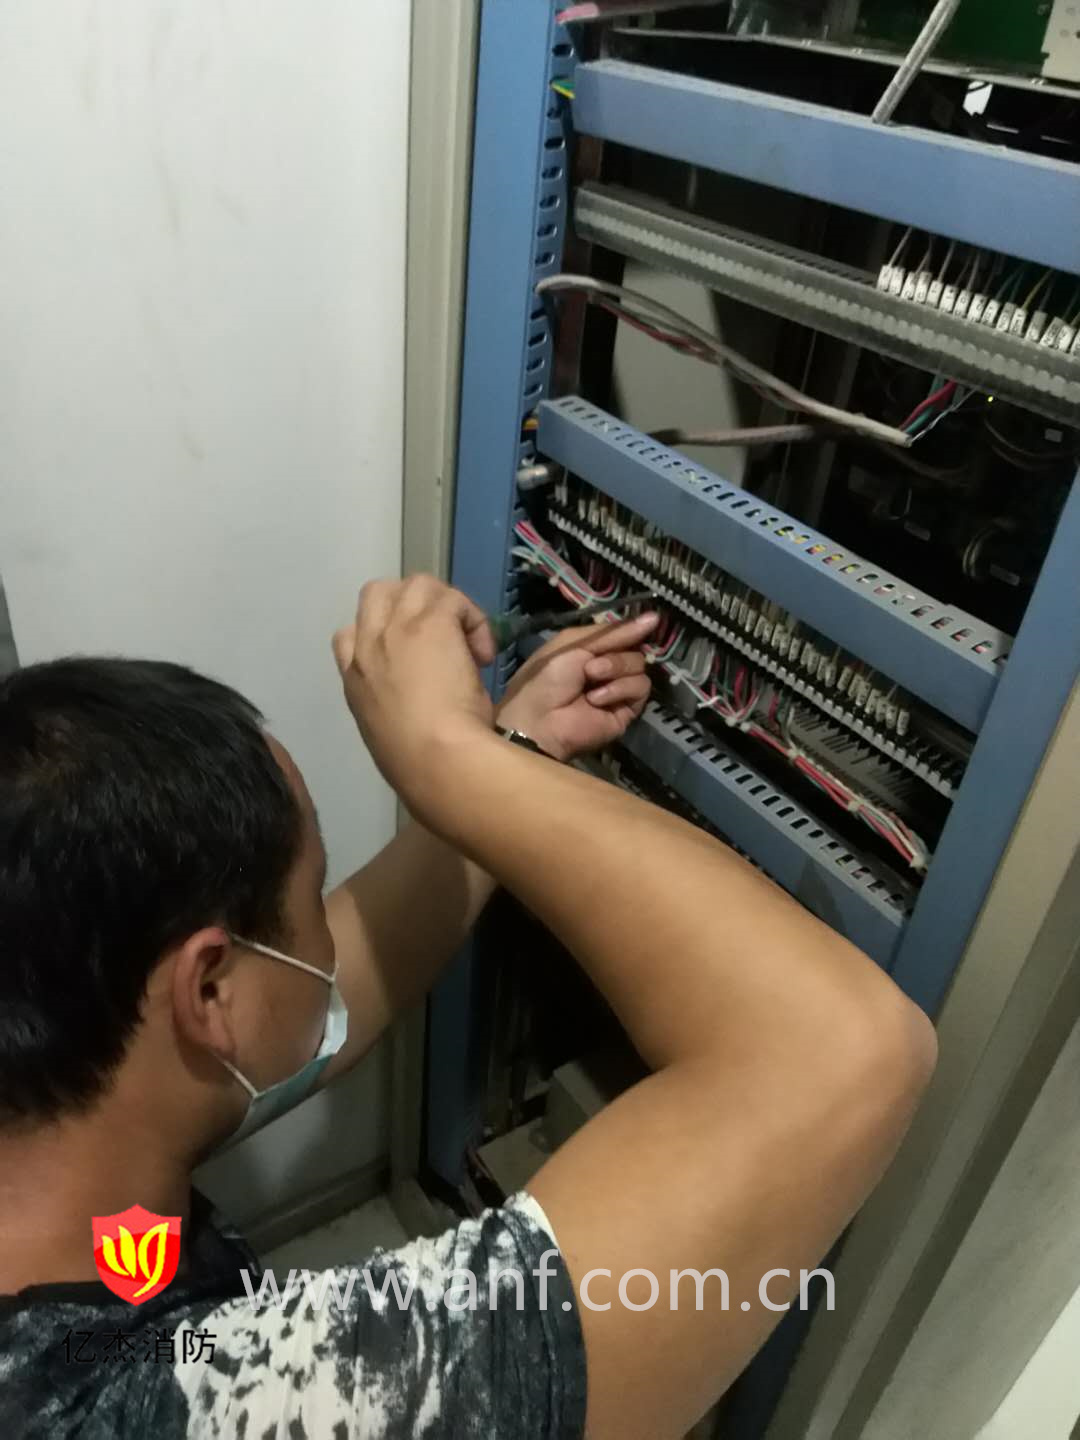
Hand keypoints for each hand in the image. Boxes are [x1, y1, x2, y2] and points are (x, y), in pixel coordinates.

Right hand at [333, 576, 497, 817]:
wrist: (434, 758)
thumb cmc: (418, 761)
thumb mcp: (389, 733)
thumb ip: (394, 707)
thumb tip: (420, 705)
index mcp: (355, 677)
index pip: (348, 634)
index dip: (382, 635)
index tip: (412, 658)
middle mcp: (367, 645)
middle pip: (378, 593)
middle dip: (411, 605)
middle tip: (442, 637)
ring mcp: (396, 627)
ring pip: (419, 585)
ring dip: (447, 607)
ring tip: (466, 644)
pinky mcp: (431, 620)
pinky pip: (454, 600)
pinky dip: (474, 620)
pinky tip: (484, 654)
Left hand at [497, 612, 658, 760]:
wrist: (541, 718)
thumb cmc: (548, 676)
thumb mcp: (574, 642)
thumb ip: (613, 631)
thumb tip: (655, 616)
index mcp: (593, 648)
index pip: (624, 633)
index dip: (633, 628)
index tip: (650, 620)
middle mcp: (609, 667)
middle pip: (635, 650)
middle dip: (615, 656)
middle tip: (590, 669)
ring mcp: (619, 689)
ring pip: (640, 667)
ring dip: (616, 670)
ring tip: (591, 681)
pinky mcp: (627, 710)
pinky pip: (640, 689)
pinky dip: (620, 690)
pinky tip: (597, 700)